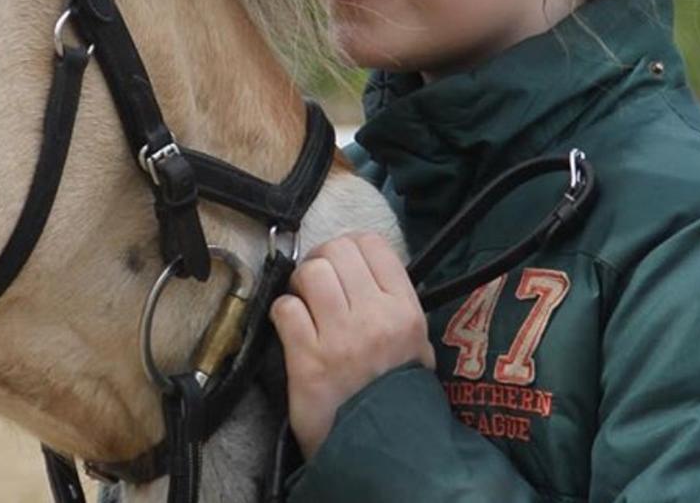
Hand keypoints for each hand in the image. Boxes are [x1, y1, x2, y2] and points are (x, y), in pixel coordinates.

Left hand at [269, 232, 433, 459]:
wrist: (382, 455)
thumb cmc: (397, 399)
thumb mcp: (417, 348)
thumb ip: (394, 305)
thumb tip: (364, 268)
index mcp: (405, 312)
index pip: (373, 244)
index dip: (350, 246)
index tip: (342, 264)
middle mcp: (375, 318)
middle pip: (336, 251)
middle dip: (321, 261)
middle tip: (317, 284)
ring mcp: (341, 338)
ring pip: (310, 272)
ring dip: (300, 284)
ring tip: (304, 303)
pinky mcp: (308, 360)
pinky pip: (285, 308)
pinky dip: (282, 313)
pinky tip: (291, 329)